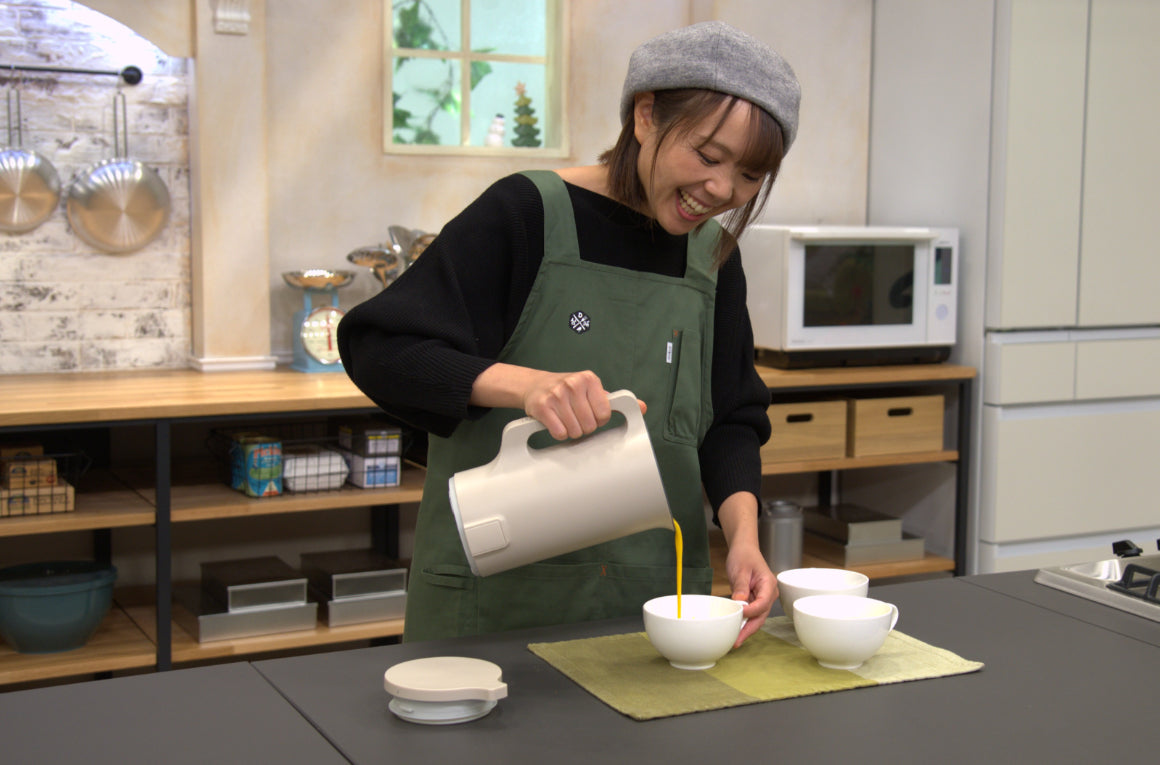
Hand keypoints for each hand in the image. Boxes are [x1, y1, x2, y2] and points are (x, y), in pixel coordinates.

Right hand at [471, 364, 647, 439]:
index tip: (591, 415)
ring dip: (571, 431)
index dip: (598, 420)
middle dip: (584, 427)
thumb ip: (615, 401)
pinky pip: (559, 433)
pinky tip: (556, 423)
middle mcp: (573, 384)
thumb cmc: (568, 390)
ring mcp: (556, 395)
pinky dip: (559, 433)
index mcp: (589, 379)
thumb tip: (643, 407)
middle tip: (576, 418)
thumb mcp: (592, 390)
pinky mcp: (542, 407)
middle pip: (590, 425)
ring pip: (575, 431)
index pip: (604, 414)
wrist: (535, 385)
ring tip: (566, 419)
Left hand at [726, 542, 776, 646]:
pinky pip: (751, 614)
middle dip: (749, 629)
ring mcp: (763, 598)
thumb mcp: (740, 570)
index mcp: (768, 585)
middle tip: (737, 641)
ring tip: (735, 640)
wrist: (744, 549)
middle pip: (761, 616)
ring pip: (756, 618)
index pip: (762, 604)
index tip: (739, 614)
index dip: (751, 611)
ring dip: (746, 629)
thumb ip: (741, 587)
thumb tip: (739, 604)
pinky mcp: (755, 600)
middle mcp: (768, 594)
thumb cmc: (744, 555)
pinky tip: (735, 630)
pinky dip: (744, 622)